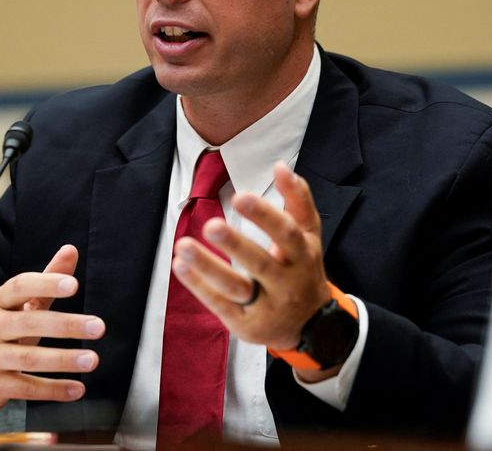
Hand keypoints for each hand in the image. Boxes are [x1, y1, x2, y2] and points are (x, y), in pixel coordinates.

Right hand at [0, 244, 105, 429]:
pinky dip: (53, 389)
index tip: (73, 285)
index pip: (19, 287)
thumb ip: (46, 280)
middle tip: (98, 327)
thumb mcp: (17, 305)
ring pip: (29, 358)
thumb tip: (71, 250)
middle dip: (66, 325)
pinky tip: (76, 388)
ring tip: (91, 359)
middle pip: (29, 322)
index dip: (46, 283)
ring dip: (63, 359)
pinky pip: (26, 388)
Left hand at [172, 162, 351, 378]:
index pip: (287, 234)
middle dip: (236, 245)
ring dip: (208, 268)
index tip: (240, 196)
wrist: (312, 326)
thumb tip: (280, 165)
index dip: (265, 216)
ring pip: (236, 288)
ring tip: (183, 246)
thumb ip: (298, 200)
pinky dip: (199, 286)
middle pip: (261, 264)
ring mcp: (266, 307)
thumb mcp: (309, 236)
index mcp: (303, 257)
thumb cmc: (303, 269)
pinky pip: (220, 305)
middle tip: (210, 225)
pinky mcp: (246, 325)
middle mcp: (287, 284)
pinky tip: (179, 265)